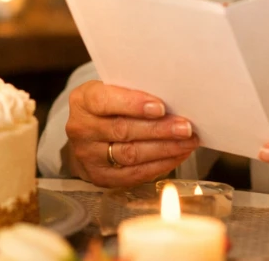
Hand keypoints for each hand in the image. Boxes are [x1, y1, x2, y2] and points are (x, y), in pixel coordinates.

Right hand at [65, 80, 199, 187]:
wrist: (88, 136)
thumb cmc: (109, 107)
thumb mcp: (112, 91)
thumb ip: (132, 92)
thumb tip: (172, 98)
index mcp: (83, 101)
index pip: (105, 101)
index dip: (133, 104)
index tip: (161, 107)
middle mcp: (81, 129)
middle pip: (123, 130)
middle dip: (158, 129)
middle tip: (185, 127)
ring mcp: (88, 156)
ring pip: (131, 154)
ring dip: (164, 149)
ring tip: (187, 142)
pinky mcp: (100, 177)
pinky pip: (134, 174)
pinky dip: (160, 165)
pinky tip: (177, 155)